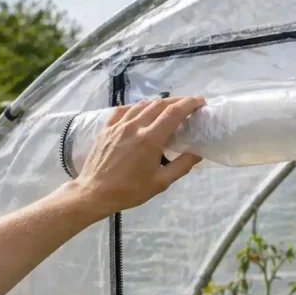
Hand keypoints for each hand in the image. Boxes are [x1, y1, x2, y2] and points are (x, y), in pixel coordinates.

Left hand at [64, 96, 204, 221]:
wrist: (95, 193)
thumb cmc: (130, 190)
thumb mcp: (161, 182)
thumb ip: (182, 166)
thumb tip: (198, 154)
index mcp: (150, 139)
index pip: (173, 113)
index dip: (189, 104)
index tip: (200, 102)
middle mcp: (134, 126)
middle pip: (159, 105)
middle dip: (176, 101)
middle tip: (188, 105)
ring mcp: (118, 125)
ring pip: (142, 105)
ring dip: (158, 103)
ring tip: (167, 108)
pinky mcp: (107, 128)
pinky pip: (124, 110)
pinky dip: (137, 107)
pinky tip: (141, 111)